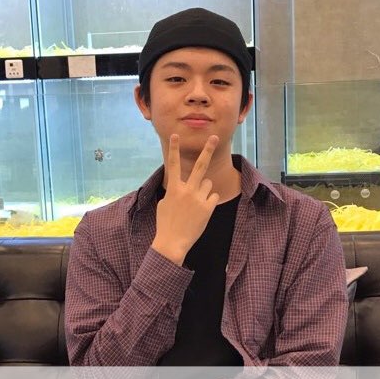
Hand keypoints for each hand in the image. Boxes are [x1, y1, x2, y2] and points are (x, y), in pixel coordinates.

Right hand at [151, 134, 219, 264]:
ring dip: (204, 190)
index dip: (174, 149)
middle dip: (208, 149)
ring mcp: (199, 199)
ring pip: (208, 184)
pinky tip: (201, 211)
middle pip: (200, 166)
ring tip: (196, 203)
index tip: (176, 135)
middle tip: (215, 137)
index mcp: (174, 188)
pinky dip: (209, 201)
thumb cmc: (166, 223)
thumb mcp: (164, 204)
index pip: (173, 164)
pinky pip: (213, 196)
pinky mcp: (208, 207)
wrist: (172, 242)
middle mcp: (187, 190)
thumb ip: (174, 192)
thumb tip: (182, 186)